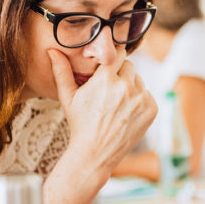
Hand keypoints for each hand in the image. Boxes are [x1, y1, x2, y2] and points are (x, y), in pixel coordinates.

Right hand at [48, 49, 156, 176]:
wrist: (95, 153)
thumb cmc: (79, 124)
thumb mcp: (67, 97)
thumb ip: (62, 71)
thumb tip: (52, 50)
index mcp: (106, 78)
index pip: (117, 54)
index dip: (112, 60)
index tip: (108, 68)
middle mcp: (126, 86)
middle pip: (129, 66)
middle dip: (121, 74)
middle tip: (110, 90)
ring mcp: (141, 98)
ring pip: (139, 81)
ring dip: (131, 87)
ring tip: (116, 103)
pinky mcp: (151, 109)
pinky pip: (147, 95)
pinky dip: (139, 101)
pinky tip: (125, 112)